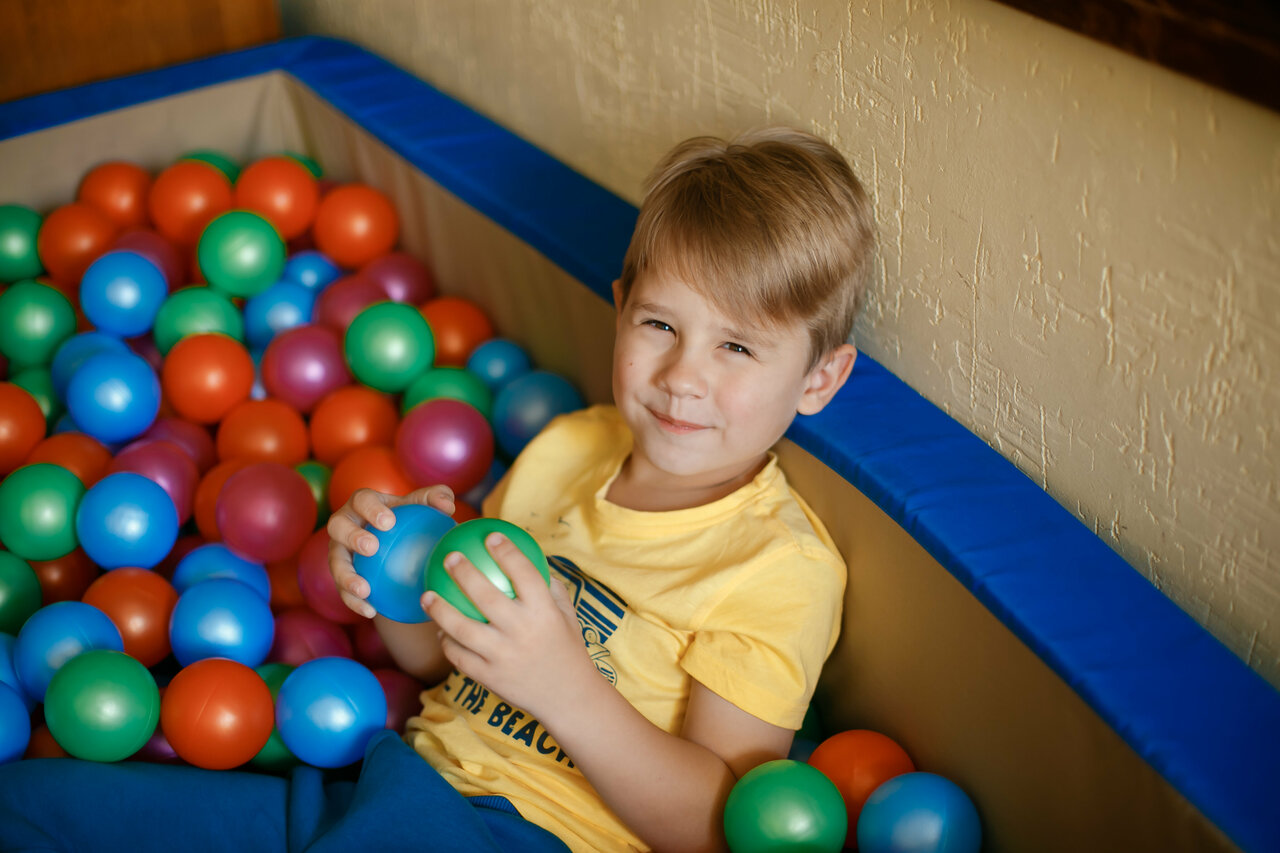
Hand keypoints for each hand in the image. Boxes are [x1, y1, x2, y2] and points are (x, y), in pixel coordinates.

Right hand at [327, 485, 456, 618]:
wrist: (399, 550)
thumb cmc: (412, 521)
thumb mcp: (425, 508)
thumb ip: (437, 499)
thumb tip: (447, 506)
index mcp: (363, 503)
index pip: (362, 500)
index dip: (371, 509)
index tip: (389, 522)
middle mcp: (344, 524)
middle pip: (338, 526)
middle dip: (351, 535)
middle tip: (372, 548)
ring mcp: (339, 551)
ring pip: (335, 562)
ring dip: (346, 576)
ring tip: (365, 590)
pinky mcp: (339, 576)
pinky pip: (343, 590)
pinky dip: (354, 602)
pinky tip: (371, 611)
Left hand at [423, 531, 590, 716]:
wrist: (568, 697)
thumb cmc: (567, 648)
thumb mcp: (567, 615)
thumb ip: (549, 587)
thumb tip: (525, 558)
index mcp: (544, 612)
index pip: (524, 573)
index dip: (507, 551)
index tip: (491, 535)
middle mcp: (522, 631)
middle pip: (485, 596)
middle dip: (463, 572)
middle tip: (449, 556)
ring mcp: (503, 656)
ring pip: (462, 628)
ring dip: (440, 609)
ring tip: (426, 595)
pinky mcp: (489, 678)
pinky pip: (459, 657)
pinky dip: (447, 642)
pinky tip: (440, 631)